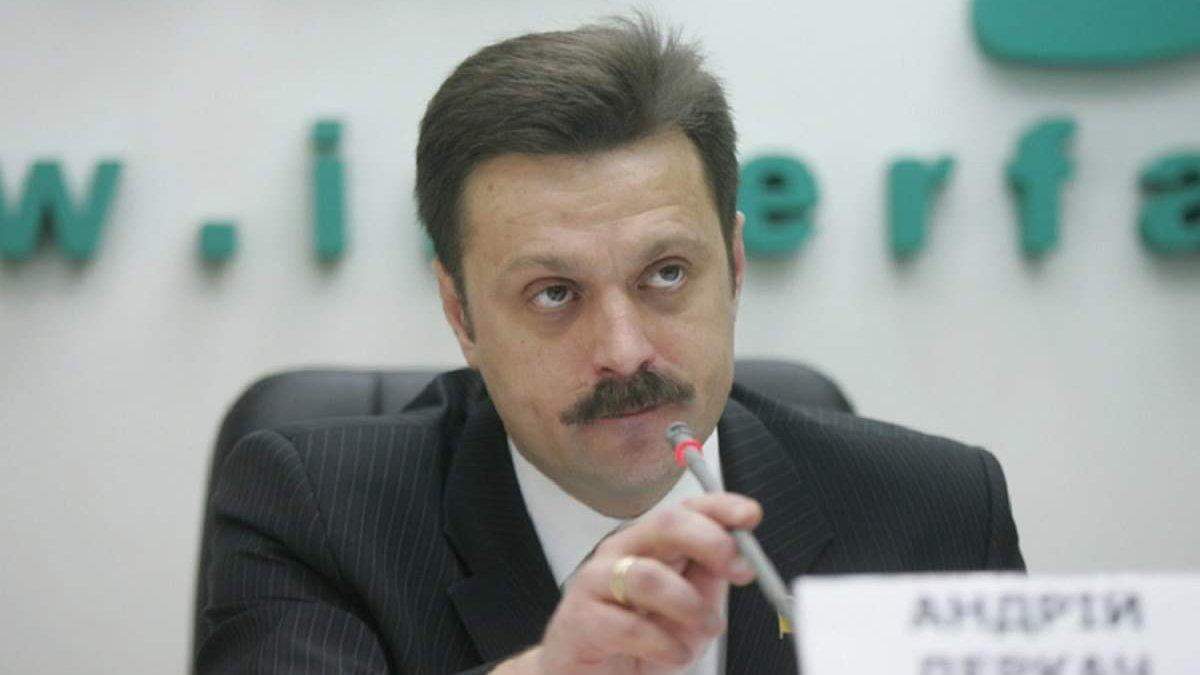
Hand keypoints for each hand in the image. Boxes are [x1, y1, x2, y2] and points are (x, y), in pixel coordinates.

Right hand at [499, 492, 761, 674]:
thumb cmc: (639, 641)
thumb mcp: (688, 610)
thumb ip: (709, 580)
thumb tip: (742, 556)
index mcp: (650, 543)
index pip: (685, 509)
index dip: (719, 507)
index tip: (750, 517)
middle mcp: (621, 552)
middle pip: (664, 524)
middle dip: (709, 542)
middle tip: (739, 570)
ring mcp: (596, 582)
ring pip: (648, 576)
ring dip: (690, 606)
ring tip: (707, 630)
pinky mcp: (580, 619)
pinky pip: (628, 626)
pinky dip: (663, 644)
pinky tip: (673, 655)